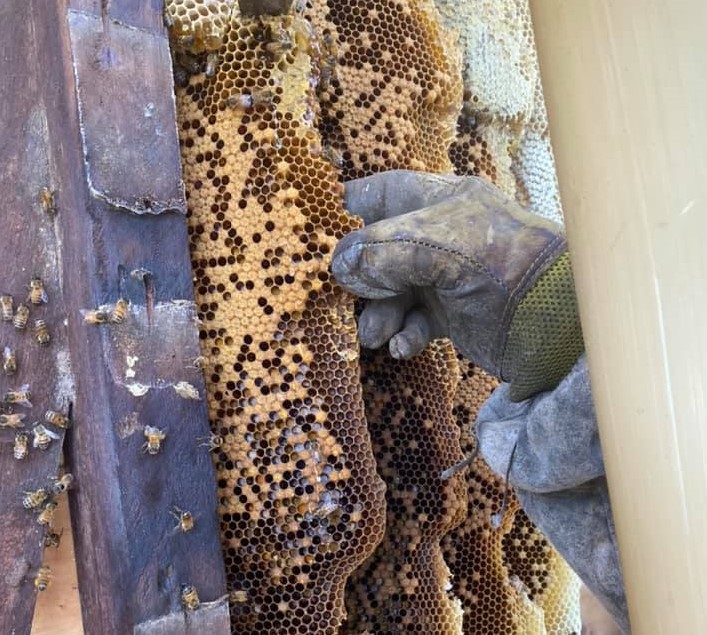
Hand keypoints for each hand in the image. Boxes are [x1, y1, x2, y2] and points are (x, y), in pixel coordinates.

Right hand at [332, 170, 582, 400]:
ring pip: (392, 290)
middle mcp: (439, 235)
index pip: (381, 193)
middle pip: (379, 249)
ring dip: (378, 314)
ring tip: (375, 335)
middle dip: (360, 277)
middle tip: (342, 300)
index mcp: (439, 201)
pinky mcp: (453, 313)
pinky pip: (415, 320)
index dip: (347, 209)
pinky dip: (405, 334)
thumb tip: (339, 266)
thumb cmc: (503, 269)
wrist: (560, 325)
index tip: (315, 233)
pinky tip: (405, 347)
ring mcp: (445, 276)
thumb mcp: (440, 248)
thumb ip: (383, 252)